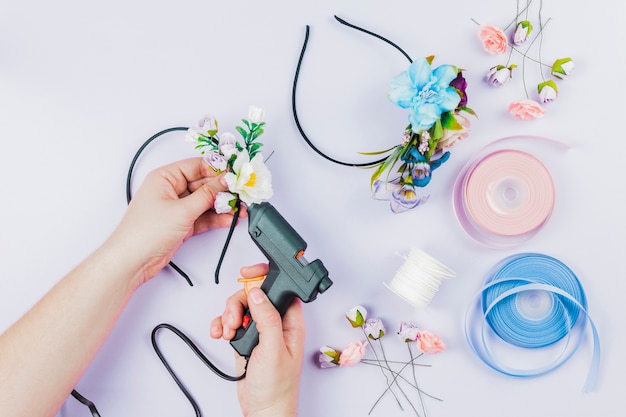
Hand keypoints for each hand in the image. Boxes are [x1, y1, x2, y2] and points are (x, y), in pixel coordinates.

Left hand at [109, 157, 243, 284]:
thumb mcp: (182, 210)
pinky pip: (203, 217)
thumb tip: (224, 181)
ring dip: (222, 206)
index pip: (197, 166)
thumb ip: (207, 195)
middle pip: (204, 184)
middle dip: (223, 190)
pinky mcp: (181, 224)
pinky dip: (216, 218)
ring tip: (239, 209)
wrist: (132, 261)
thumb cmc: (144, 232)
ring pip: (206, 202)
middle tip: (241, 194)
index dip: (218, 170)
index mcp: (165, 177)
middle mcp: (171, 190)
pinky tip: (229, 219)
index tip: (235, 174)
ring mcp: (176, 208)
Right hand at [211, 264, 304, 416]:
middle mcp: (276, 324)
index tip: (247, 274)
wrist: (263, 410)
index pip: (279, 288)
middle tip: (236, 320)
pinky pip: (231, 322)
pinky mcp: (246, 340)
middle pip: (254, 295)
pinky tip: (221, 334)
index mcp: (290, 322)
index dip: (264, 277)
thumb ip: (267, 318)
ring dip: (229, 315)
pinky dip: (222, 325)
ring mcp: (260, 331)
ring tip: (229, 332)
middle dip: (239, 302)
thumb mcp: (273, 349)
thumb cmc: (278, 387)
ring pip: (240, 307)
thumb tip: (258, 292)